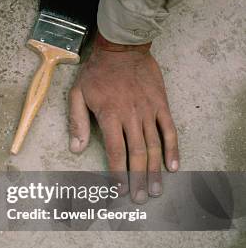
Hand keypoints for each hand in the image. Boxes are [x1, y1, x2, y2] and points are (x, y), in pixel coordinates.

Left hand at [68, 33, 178, 201]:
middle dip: (138, 179)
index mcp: (109, 116)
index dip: (117, 173)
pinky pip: (169, 129)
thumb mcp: (77, 95)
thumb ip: (77, 122)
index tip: (118, 190)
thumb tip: (75, 149)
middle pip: (137, 154)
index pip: (115, 151)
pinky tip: (173, 166)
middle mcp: (131, 116)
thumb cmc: (96, 73)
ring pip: (154, 146)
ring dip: (154, 170)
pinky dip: (172, 149)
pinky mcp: (161, 104)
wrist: (122, 48)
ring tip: (156, 190)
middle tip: (140, 198)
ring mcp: (148, 111)